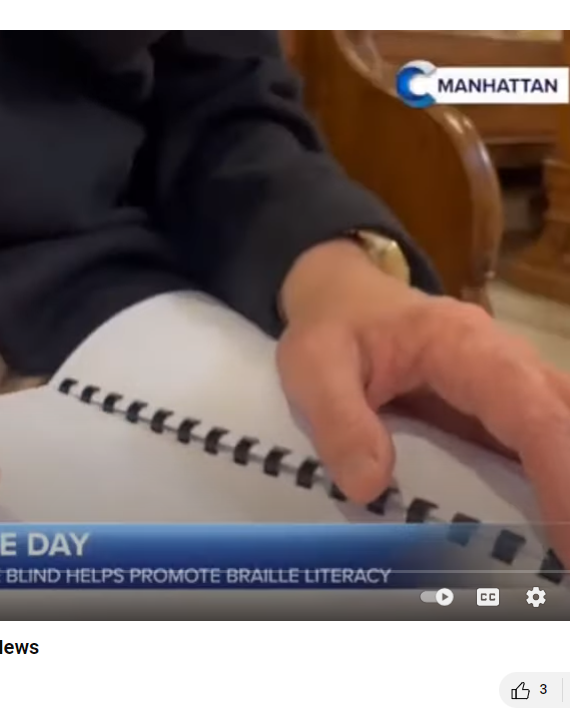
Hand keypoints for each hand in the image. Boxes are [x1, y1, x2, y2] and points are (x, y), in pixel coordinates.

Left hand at [277, 240, 569, 561]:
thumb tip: (368, 486)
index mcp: (463, 346)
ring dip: (565, 489)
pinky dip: (550, 485)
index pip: (530, 410)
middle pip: (566, 424)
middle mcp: (506, 364)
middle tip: (567, 558)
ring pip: (564, 433)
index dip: (561, 472)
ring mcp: (511, 388)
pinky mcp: (502, 414)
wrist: (343, 300)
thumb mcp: (313, 365)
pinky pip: (541, 447)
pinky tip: (546, 534)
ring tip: (559, 553)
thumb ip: (338, 419)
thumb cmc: (333, 328)